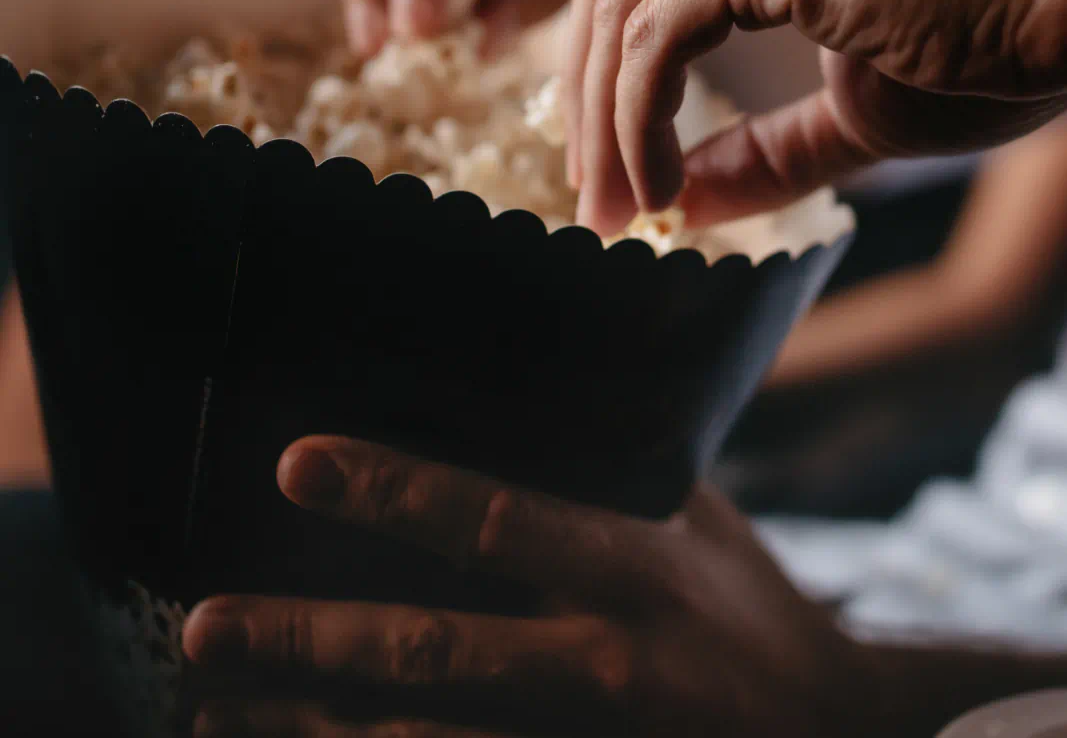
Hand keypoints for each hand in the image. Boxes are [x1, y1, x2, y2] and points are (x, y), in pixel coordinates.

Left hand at [184, 437, 888, 737]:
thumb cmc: (750, 610)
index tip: (297, 462)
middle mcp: (601, 660)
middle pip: (437, 655)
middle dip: (313, 642)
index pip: (497, 520)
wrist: (832, 736)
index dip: (398, 491)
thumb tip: (530, 395)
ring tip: (213, 715)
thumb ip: (616, 471)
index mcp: (631, 569)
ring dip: (315, 731)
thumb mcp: (699, 521)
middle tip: (201, 626)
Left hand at [561, 0, 1066, 231]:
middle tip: (594, 202)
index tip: (615, 165)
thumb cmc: (999, 45)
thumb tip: (677, 203)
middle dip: (583, 99)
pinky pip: (657, 28)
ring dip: (603, 122)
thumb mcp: (857, 107)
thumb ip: (762, 149)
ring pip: (619, 3)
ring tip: (618, 211)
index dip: (606, 71)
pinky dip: (637, 115)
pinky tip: (657, 183)